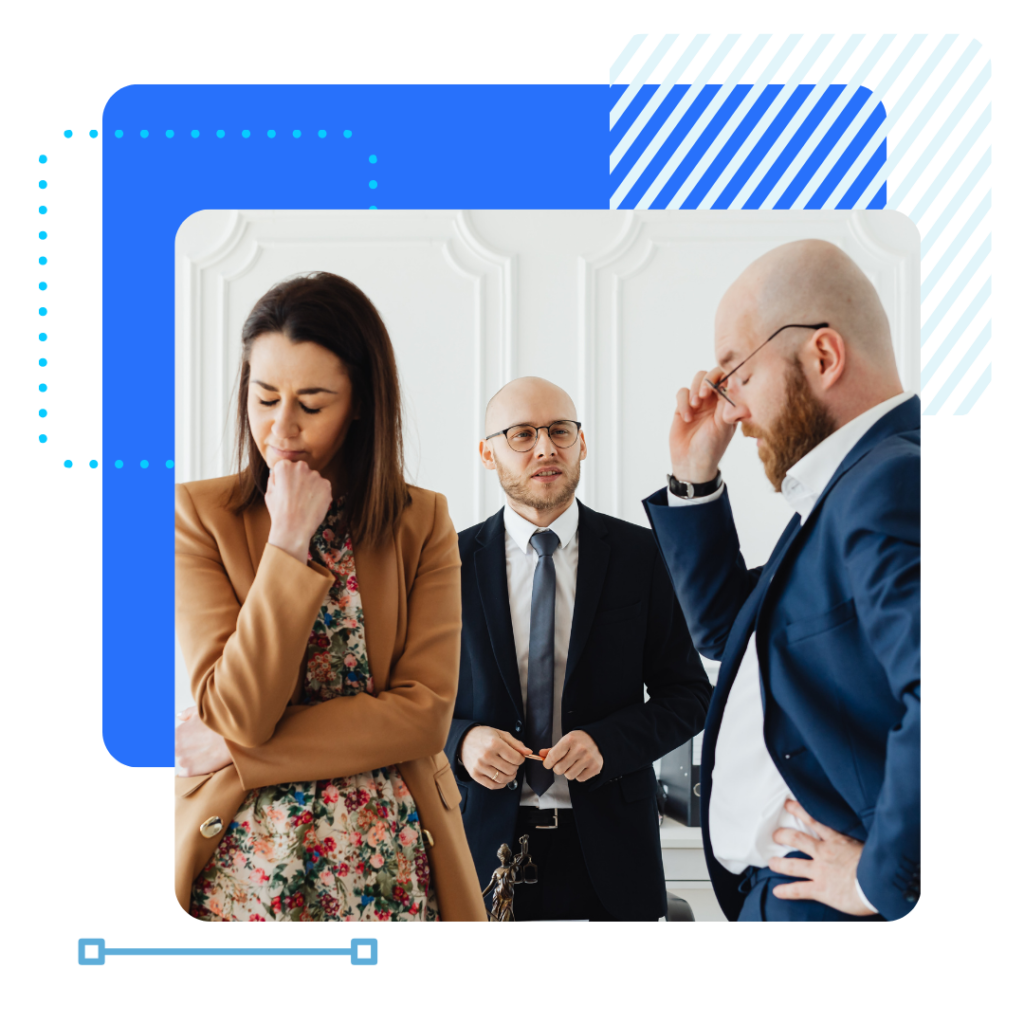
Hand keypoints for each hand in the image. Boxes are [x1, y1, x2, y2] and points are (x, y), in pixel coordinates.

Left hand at [175, 706, 233, 776]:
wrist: (235, 737)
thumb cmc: (219, 723)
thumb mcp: (202, 711)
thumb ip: (187, 713)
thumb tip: (179, 716)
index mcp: (177, 732)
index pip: (169, 740)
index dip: (182, 739)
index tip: (192, 739)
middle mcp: (176, 747)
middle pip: (176, 751)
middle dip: (186, 748)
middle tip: (201, 744)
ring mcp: (183, 760)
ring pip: (182, 761)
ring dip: (190, 759)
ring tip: (205, 752)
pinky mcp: (191, 771)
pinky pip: (185, 773)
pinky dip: (192, 769)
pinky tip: (204, 761)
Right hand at [265, 459, 332, 562]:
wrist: (293, 528)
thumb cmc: (279, 512)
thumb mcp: (269, 492)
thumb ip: (274, 478)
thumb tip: (277, 472)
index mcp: (284, 466)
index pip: (286, 466)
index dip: (285, 479)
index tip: (285, 489)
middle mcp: (301, 466)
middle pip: (301, 469)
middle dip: (300, 479)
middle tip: (296, 496)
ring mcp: (315, 475)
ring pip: (313, 478)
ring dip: (311, 487)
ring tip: (304, 502)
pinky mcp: (326, 485)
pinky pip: (323, 487)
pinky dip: (320, 494)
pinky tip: (313, 505)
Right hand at [460, 726, 530, 789]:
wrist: (464, 739)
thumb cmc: (484, 736)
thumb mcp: (501, 734)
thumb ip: (516, 744)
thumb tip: (528, 752)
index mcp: (494, 743)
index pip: (516, 758)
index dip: (521, 759)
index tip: (519, 757)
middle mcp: (486, 756)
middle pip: (510, 769)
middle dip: (515, 767)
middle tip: (513, 763)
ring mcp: (480, 766)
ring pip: (503, 779)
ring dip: (510, 777)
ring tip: (508, 770)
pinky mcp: (475, 775)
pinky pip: (492, 785)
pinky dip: (500, 784)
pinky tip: (501, 777)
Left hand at [541, 730, 602, 781]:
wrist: (599, 739)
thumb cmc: (579, 740)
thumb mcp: (566, 740)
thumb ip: (552, 749)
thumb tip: (540, 755)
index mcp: (570, 740)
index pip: (552, 757)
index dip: (547, 763)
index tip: (548, 764)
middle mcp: (580, 749)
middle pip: (559, 769)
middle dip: (558, 768)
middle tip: (562, 763)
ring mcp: (589, 759)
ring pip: (569, 776)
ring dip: (568, 772)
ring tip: (573, 764)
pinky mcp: (595, 767)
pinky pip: (580, 779)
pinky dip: (578, 775)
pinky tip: (581, 766)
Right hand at [668, 368, 737, 483]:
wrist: (692, 463)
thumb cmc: (712, 448)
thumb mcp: (724, 426)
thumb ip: (728, 404)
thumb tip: (735, 383)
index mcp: (728, 403)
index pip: (729, 379)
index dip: (725, 376)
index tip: (720, 386)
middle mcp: (714, 400)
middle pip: (712, 374)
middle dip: (708, 380)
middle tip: (706, 394)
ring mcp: (698, 402)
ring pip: (697, 379)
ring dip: (695, 389)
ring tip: (696, 405)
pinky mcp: (682, 407)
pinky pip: (682, 393)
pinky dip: (683, 402)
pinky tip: (687, 418)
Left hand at [768, 799, 874, 915]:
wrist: (879, 884)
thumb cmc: (878, 864)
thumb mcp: (868, 844)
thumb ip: (856, 839)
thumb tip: (859, 832)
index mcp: (837, 840)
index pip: (814, 821)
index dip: (799, 811)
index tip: (788, 804)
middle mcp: (824, 853)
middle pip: (797, 839)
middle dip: (783, 836)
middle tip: (775, 835)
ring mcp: (820, 871)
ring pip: (793, 864)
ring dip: (779, 863)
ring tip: (770, 863)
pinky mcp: (820, 889)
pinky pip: (798, 890)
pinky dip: (786, 891)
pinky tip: (777, 892)